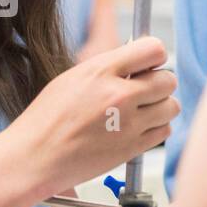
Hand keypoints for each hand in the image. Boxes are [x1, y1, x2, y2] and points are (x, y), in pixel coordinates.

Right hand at [6, 36, 178, 198]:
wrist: (35, 157)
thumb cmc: (46, 119)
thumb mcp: (73, 78)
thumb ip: (108, 68)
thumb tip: (136, 63)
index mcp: (101, 71)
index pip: (153, 49)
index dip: (154, 56)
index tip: (149, 64)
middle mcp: (119, 95)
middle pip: (168, 80)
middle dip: (159, 83)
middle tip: (144, 89)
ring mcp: (128, 123)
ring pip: (171, 106)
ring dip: (161, 107)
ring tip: (141, 110)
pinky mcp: (132, 148)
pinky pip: (164, 131)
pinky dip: (156, 129)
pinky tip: (137, 128)